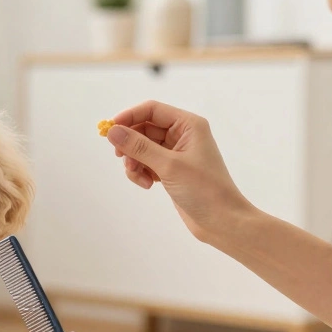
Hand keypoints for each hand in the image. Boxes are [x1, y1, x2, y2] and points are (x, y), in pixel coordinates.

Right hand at [106, 100, 255, 244]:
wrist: (221, 221)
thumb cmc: (204, 189)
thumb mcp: (169, 165)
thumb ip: (139, 147)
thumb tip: (112, 131)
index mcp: (188, 125)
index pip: (152, 110)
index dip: (129, 117)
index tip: (109, 131)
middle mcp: (182, 135)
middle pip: (144, 129)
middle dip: (131, 145)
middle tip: (121, 159)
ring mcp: (176, 153)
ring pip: (142, 148)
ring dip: (135, 162)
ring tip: (140, 179)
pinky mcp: (171, 170)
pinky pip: (147, 163)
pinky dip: (141, 172)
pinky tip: (147, 185)